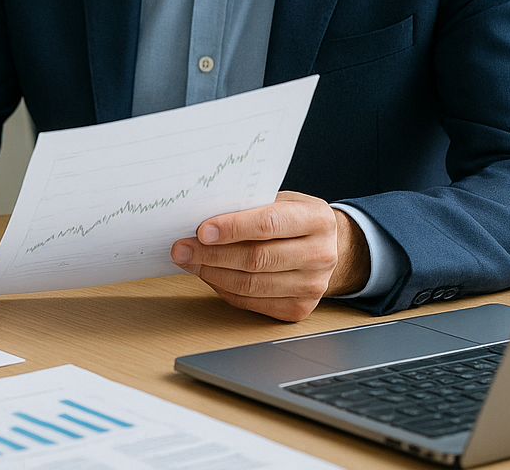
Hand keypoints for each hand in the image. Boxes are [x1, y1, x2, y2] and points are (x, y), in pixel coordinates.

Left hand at [170, 190, 368, 321]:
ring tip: (188, 261)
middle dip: (212, 254)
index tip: (202, 230)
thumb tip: (200, 217)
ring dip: (212, 273)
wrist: (327, 247)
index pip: (268, 225)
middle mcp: (320, 255)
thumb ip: (250, 207)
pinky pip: (251, 302)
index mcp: (316, 220)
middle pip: (256, 259)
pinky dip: (224, 289)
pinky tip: (209, 275)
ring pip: (250, 284)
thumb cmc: (293, 219)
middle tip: (182, 248)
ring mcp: (312, 286)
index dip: (232, 228)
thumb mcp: (280, 201)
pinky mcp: (299, 308)